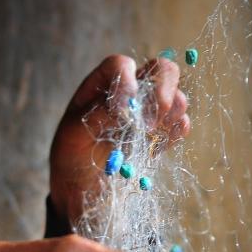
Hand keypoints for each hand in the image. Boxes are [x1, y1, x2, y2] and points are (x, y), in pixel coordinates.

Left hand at [48, 55, 189, 224]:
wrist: (81, 185)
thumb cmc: (71, 153)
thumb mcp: (73, 134)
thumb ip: (97, 115)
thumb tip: (127, 106)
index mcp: (103, 83)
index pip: (121, 66)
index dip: (127, 81)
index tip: (123, 110)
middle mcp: (131, 89)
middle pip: (161, 70)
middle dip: (164, 90)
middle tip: (151, 122)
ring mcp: (150, 110)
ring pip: (177, 96)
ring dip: (171, 113)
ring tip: (149, 135)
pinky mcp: (162, 134)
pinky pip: (180, 124)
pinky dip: (175, 132)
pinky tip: (156, 148)